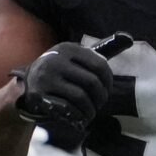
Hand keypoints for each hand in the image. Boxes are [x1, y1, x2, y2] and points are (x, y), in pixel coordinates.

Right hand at [14, 35, 128, 144]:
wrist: (26, 86)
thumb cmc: (60, 72)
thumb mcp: (76, 58)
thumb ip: (100, 52)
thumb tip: (128, 38)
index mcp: (68, 48)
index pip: (99, 65)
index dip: (108, 82)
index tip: (106, 91)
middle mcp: (55, 60)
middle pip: (91, 82)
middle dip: (100, 98)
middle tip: (99, 104)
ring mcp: (46, 78)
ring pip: (81, 97)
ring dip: (91, 110)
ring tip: (91, 113)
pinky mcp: (39, 95)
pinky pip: (67, 108)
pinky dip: (78, 116)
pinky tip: (80, 117)